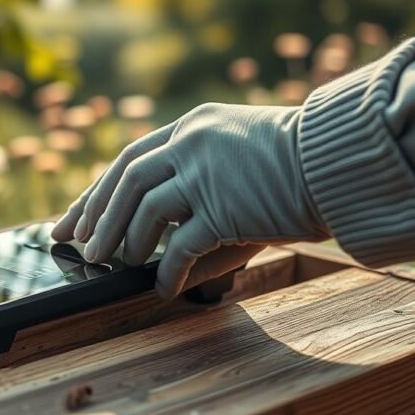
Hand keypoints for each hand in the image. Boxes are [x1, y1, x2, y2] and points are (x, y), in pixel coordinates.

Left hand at [52, 103, 329, 298]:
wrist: (341, 163)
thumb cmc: (293, 166)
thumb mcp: (235, 157)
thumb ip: (193, 185)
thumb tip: (153, 234)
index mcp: (191, 126)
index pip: (128, 159)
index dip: (96, 193)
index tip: (74, 219)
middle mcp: (191, 142)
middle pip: (125, 181)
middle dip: (98, 219)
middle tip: (83, 248)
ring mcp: (206, 172)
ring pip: (144, 210)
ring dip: (126, 242)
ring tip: (118, 265)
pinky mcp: (223, 206)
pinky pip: (181, 247)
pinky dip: (167, 271)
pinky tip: (163, 288)